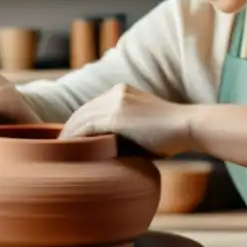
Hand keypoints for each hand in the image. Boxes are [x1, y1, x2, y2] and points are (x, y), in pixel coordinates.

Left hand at [58, 83, 193, 156]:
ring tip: (59, 153)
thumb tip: (104, 154)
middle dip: (69, 130)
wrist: (188, 126)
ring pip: (80, 118)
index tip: (71, 142)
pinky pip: (86, 126)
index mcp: (122, 92)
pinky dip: (74, 138)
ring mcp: (115, 100)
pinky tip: (69, 151)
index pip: (92, 109)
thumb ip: (123, 135)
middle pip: (82, 111)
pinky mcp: (116, 114)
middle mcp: (116, 92)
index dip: (79, 125)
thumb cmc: (171, 137)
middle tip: (58, 149)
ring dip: (68, 136)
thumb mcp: (143, 130)